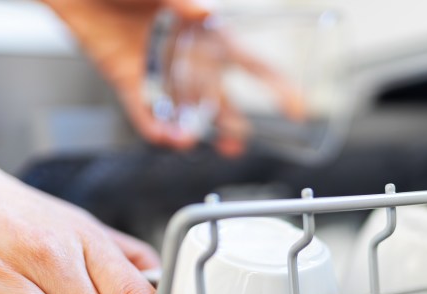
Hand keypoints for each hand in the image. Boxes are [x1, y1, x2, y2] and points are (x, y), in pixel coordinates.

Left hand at [43, 0, 304, 155]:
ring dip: (190, 131)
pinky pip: (143, 110)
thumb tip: (206, 13)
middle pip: (217, 99)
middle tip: (235, 146)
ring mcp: (159, 71)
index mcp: (207, 32)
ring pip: (183, 111)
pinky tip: (162, 136)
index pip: (251, 63)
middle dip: (230, 126)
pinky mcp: (127, 79)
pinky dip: (152, 126)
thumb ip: (184, 1)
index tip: (298, 109)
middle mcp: (187, 57)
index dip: (276, 87)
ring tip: (190, 142)